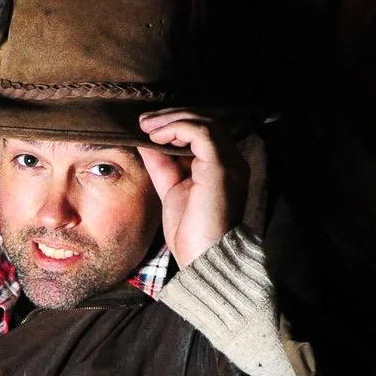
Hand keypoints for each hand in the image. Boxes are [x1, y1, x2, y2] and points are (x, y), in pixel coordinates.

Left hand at [136, 109, 242, 266]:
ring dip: (172, 119)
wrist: (204, 259)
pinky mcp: (222, 166)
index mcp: (222, 166)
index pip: (202, 131)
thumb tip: (145, 140)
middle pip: (206, 121)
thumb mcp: (171, 189)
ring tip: (147, 126)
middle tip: (144, 121)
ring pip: (205, 121)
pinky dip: (177, 128)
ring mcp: (230, 162)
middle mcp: (232, 160)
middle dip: (172, 116)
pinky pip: (202, 132)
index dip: (175, 123)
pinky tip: (157, 137)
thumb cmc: (190, 233)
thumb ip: (162, 164)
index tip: (146, 126)